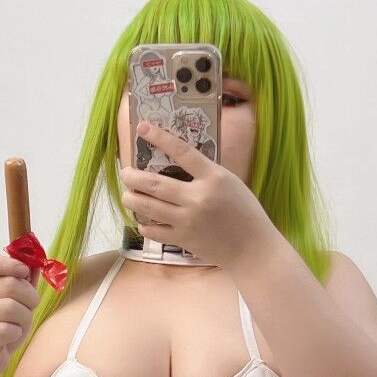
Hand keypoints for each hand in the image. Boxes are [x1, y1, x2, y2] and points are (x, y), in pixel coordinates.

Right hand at [0, 250, 39, 376]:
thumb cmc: (2, 328)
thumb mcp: (17, 302)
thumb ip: (24, 282)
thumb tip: (36, 263)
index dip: (7, 263)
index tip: (23, 271)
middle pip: (10, 284)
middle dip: (30, 297)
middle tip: (29, 308)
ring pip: (10, 307)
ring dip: (24, 318)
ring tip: (19, 325)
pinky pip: (5, 330)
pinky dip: (16, 334)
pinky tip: (10, 338)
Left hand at [119, 121, 278, 270]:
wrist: (252, 248)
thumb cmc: (245, 212)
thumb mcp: (230, 182)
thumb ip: (206, 174)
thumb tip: (179, 165)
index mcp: (213, 178)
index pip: (182, 151)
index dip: (160, 137)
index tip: (143, 128)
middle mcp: (197, 198)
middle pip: (155, 184)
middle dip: (133, 177)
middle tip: (124, 173)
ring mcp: (188, 220)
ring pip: (149, 207)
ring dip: (132, 200)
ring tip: (127, 195)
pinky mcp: (183, 239)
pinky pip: (155, 231)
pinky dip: (145, 225)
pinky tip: (142, 220)